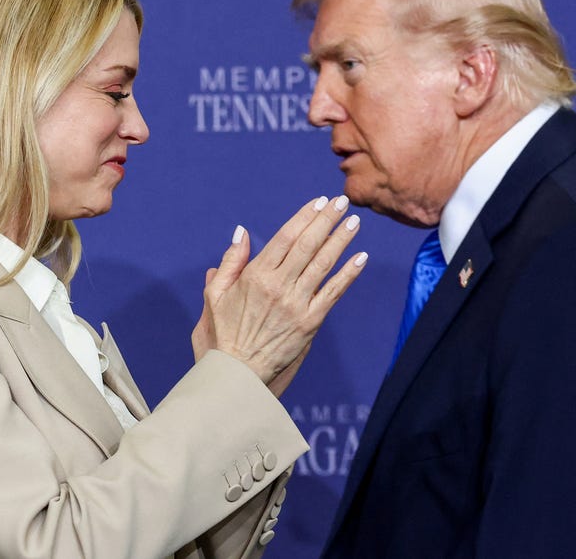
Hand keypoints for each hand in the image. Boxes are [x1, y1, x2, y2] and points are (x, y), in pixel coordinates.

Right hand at [192, 196, 366, 394]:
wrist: (236, 375)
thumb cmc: (222, 335)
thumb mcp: (214, 296)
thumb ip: (231, 262)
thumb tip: (242, 232)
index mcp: (255, 276)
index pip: (285, 238)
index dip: (304, 217)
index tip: (318, 202)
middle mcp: (279, 287)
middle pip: (308, 245)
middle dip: (326, 220)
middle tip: (342, 201)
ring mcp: (297, 305)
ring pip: (323, 265)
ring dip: (340, 241)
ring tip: (354, 222)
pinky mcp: (310, 323)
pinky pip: (333, 293)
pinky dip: (348, 275)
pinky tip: (360, 258)